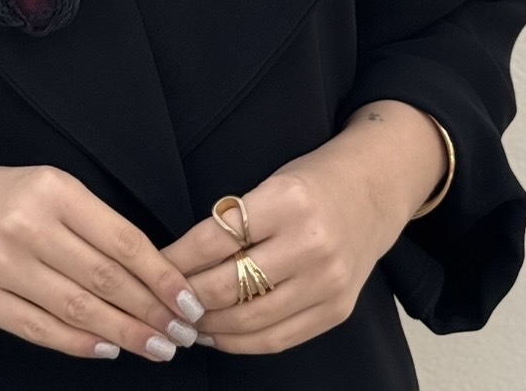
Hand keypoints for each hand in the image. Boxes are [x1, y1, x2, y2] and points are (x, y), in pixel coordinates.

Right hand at [0, 147, 204, 361]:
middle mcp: (25, 223)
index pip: (121, 240)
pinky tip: (107, 349)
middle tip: (183, 335)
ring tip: (156, 347)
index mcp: (52, 188)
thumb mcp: (47, 187)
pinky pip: (40, 330)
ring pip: (77, 309)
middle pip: (104, 280)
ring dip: (124, 334)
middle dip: (151, 313)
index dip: (161, 277)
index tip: (189, 302)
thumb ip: (93, 224)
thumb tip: (153, 274)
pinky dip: (79, 344)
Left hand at [159, 102, 445, 354]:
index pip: (215, 239)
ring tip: (183, 321)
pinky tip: (217, 334)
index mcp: (287, 202)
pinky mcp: (337, 311)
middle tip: (159, 300)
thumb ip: (232, 221)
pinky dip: (241, 342)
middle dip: (186, 297)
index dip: (177, 259)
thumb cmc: (312, 183)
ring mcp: (327, 283)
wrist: (373, 192)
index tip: (152, 267)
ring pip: (251, 320)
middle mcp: (310, 244)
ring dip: (209, 326)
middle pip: (229, 285)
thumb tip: (178, 262)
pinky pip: (279, 338)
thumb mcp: (270, 183)